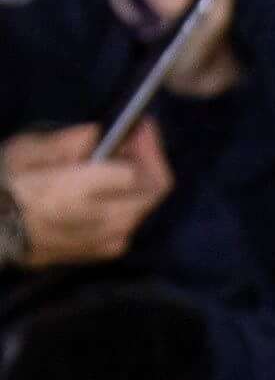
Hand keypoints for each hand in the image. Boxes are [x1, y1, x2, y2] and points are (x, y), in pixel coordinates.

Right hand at [2, 116, 169, 266]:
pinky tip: (110, 188)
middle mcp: (107, 221)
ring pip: (144, 208)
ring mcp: (108, 242)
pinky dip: (129, 201)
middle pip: (154, 191)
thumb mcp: (27, 151)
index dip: (144, 144)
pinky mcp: (102, 253)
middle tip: (136, 140)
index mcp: (86, 192)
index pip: (140, 171)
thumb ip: (68, 142)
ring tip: (121, 160)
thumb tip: (97, 134)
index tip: (137, 125)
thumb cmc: (4, 186)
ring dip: (141, 182)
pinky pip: (130, 223)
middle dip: (151, 160)